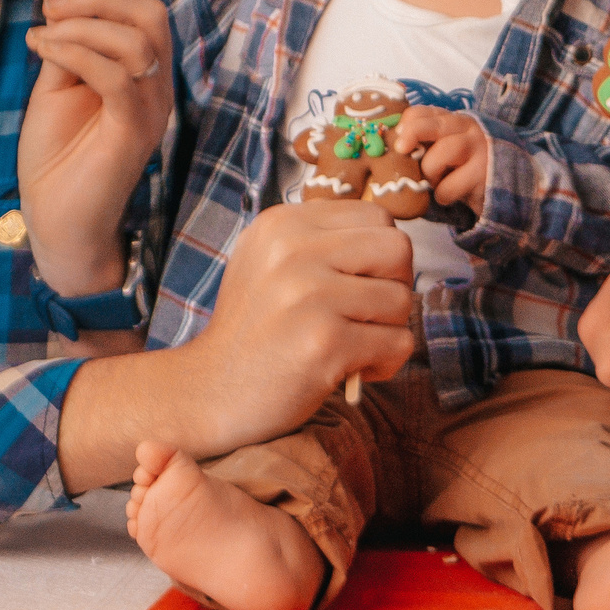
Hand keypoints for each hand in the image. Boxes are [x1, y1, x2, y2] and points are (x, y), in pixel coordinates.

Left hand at [19, 0, 175, 295]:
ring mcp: (151, 109)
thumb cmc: (58, 158)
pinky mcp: (134, 132)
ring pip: (138, 39)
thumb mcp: (56, 87)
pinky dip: (78, 52)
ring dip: (83, 22)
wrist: (59, 221)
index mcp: (142, 72)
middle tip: (49, 2)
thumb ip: (67, 48)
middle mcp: (157, 87)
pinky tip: (43, 49)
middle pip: (150, 13)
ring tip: (42, 30)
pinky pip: (118, 77)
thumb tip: (60, 6)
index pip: (139, 8)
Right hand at [189, 201, 417, 449]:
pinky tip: (351, 370)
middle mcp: (293, 250)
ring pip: (402, 299)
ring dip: (388, 330)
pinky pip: (397, 343)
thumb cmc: (254, 330)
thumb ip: (322, 240)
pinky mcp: (324, 343)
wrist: (207, 392)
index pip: (377, 216)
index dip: (381, 254)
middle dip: (394, 286)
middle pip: (398, 248)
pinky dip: (385, 363)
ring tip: (352, 345)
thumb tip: (392, 239)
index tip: (357, 285)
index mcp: (283, 224)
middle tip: (365, 315)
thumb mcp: (271, 261)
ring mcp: (309, 295)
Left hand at [394, 105, 489, 212]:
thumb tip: (393, 149)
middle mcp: (468, 130)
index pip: (426, 112)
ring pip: (444, 152)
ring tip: (435, 182)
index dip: (408, 122)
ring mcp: (479, 149)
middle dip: (413, 133)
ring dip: (431, 171)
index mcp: (454, 121)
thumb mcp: (448, 149)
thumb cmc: (467, 169)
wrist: (507, 187)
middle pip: (435, 124)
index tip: (398, 134)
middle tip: (401, 149)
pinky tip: (449, 196)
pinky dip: (443, 194)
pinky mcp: (484, 174)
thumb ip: (427, 143)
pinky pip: (450, 185)